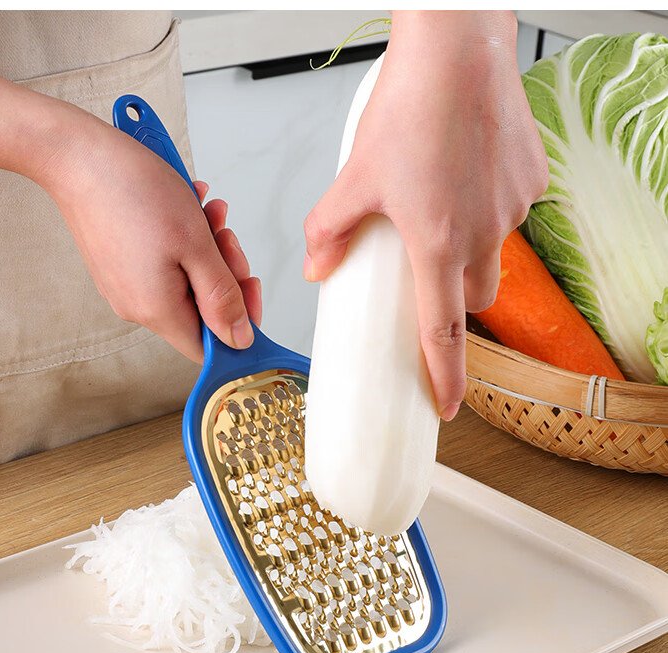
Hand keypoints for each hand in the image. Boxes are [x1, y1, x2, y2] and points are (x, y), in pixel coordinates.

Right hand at [40, 119, 260, 362]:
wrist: (77, 155)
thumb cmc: (133, 191)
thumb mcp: (196, 245)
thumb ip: (222, 297)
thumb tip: (240, 340)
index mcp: (157, 311)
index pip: (209, 346)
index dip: (238, 324)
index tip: (251, 287)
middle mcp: (137, 306)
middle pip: (201, 309)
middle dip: (225, 272)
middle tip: (227, 237)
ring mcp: (125, 284)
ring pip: (186, 280)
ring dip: (208, 248)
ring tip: (210, 213)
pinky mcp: (119, 263)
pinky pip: (165, 262)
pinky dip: (185, 239)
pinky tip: (190, 207)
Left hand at [303, 11, 547, 419]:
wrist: (459, 49)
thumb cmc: (409, 107)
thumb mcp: (354, 177)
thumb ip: (330, 229)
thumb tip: (316, 267)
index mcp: (437, 243)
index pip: (443, 330)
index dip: (445, 375)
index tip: (448, 407)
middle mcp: (482, 234)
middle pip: (474, 297)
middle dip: (453, 301)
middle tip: (427, 276)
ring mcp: (512, 209)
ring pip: (493, 254)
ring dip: (468, 250)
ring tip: (441, 208)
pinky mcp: (532, 182)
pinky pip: (508, 214)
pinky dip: (486, 209)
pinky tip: (464, 177)